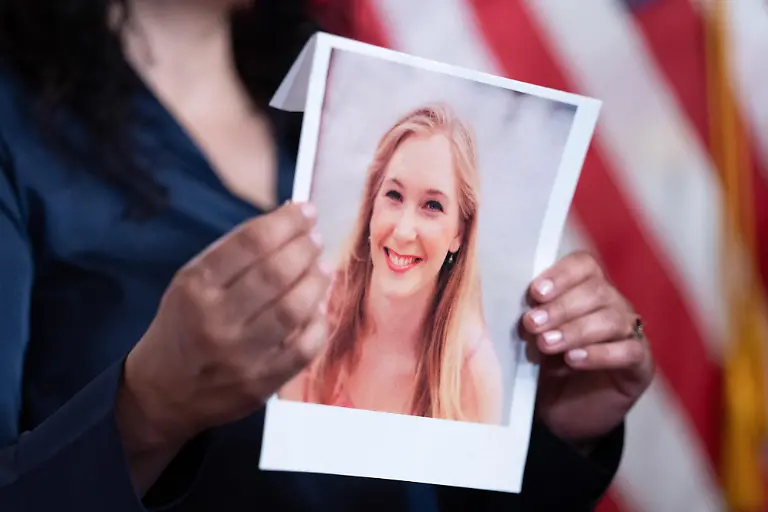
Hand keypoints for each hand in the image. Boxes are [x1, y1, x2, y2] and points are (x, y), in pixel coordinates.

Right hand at [117, 202, 330, 466]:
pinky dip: (319, 323)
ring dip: (316, 282)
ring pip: (294, 309)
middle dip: (304, 248)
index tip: (306, 211)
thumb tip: (289, 223)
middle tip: (315, 239)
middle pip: (275, 273)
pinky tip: (319, 307)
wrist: (163, 392)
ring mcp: (240, 356)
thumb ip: (235, 253)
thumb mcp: (191, 282)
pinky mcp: (260, 384)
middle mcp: (216, 321)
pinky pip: (304, 349)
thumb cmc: (184, 325)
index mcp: (196, 287)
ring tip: (322, 268)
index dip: (286, 222)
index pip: (250, 243)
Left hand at [522, 251, 653, 446]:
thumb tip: (517, 304)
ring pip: (612, 319)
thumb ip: (532, 319)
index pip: (584, 265)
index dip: (561, 275)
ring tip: (547, 344)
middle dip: (561, 306)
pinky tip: (574, 359)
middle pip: (597, 290)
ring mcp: (630, 333)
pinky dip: (600, 354)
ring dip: (575, 329)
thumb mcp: (533, 339)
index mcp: (586, 289)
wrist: (563, 412)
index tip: (535, 292)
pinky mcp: (640, 364)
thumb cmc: (548, 367)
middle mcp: (613, 305)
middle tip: (532, 324)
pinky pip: (629, 351)